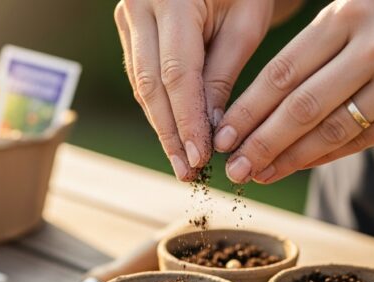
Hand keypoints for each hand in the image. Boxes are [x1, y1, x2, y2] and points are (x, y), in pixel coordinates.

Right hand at [114, 0, 273, 180]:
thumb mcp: (245, 24)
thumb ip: (222, 75)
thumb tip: (209, 131)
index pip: (176, 73)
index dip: (186, 120)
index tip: (199, 158)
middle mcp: (140, 5)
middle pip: (150, 84)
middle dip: (169, 133)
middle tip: (186, 172)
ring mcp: (128, 15)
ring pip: (141, 83)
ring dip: (162, 125)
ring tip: (182, 162)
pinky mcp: (129, 27)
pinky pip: (141, 74)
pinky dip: (158, 106)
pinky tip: (174, 134)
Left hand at [216, 0, 373, 183]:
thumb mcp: (365, 17)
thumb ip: (318, 54)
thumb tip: (261, 110)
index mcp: (350, 13)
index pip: (283, 70)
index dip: (247, 107)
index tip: (221, 132)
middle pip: (300, 104)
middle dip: (258, 141)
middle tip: (232, 166)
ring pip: (330, 129)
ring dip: (286, 157)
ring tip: (256, 174)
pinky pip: (360, 141)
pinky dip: (323, 156)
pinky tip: (296, 166)